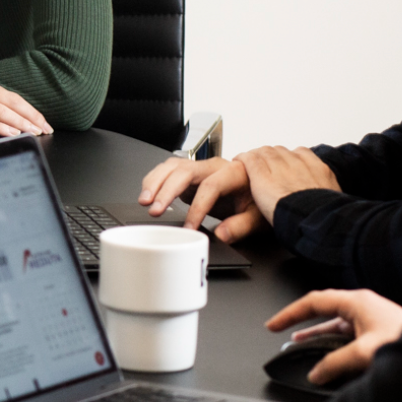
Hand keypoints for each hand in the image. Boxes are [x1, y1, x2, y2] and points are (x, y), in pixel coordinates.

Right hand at [0, 79, 50, 136]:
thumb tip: (21, 120)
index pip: (16, 100)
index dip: (33, 113)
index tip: (45, 125)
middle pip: (12, 102)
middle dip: (30, 117)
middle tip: (41, 129)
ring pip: (1, 110)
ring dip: (19, 121)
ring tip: (31, 131)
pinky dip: (1, 126)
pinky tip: (12, 132)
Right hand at [138, 156, 261, 240]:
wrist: (256, 192)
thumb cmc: (257, 201)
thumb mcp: (257, 217)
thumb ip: (240, 226)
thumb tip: (221, 235)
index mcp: (233, 172)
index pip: (210, 186)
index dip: (198, 208)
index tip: (190, 228)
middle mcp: (213, 166)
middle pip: (184, 171)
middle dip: (166, 190)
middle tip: (154, 209)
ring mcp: (199, 169)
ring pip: (171, 167)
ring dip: (154, 182)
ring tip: (144, 201)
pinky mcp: (189, 175)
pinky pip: (167, 171)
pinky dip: (155, 181)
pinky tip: (148, 195)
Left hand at [238, 146, 339, 223]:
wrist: (314, 219)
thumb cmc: (323, 218)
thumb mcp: (333, 203)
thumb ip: (325, 196)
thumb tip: (324, 202)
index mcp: (319, 171)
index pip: (301, 154)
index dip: (289, 159)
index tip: (284, 165)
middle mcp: (299, 165)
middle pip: (280, 152)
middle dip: (271, 157)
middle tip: (264, 166)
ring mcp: (280, 167)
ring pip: (264, 153)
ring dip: (257, 158)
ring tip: (250, 164)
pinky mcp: (262, 175)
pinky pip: (250, 159)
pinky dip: (243, 159)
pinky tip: (239, 161)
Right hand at [266, 288, 401, 384]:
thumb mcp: (363, 354)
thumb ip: (334, 363)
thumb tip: (317, 373)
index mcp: (357, 302)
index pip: (313, 302)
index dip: (289, 313)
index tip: (273, 325)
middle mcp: (364, 307)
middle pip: (323, 311)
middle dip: (301, 323)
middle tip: (282, 332)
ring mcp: (372, 319)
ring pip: (336, 324)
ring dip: (318, 336)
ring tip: (301, 346)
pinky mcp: (379, 332)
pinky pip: (348, 335)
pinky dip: (334, 344)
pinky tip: (330, 357)